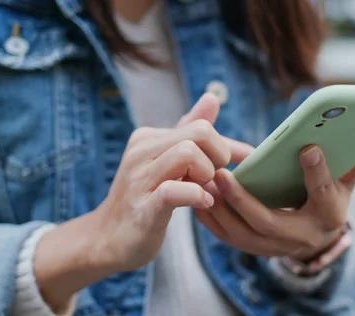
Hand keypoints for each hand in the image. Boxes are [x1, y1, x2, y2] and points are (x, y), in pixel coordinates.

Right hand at [32, 93, 253, 308]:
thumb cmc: (145, 198)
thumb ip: (188, 130)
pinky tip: (203, 203)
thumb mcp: (165, 160)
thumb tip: (212, 97)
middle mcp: (141, 152)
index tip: (247, 160)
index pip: (200, 126)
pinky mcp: (143, 208)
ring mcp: (139, 179)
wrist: (108, 238)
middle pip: (198, 133)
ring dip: (207, 174)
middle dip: (219, 155)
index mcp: (148, 138)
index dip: (228, 145)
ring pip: (188, 154)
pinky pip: (175, 191)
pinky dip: (196, 196)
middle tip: (215, 178)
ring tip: (205, 190)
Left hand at [197, 145, 354, 261]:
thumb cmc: (328, 200)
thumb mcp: (346, 182)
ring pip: (242, 234)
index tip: (307, 148)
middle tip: (222, 174)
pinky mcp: (254, 248)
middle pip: (269, 222)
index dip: (318, 172)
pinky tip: (198, 197)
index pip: (324, 194)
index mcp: (328, 215)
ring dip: (220, 209)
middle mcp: (301, 237)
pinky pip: (228, 237)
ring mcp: (275, 248)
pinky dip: (211, 219)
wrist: (314, 234)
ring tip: (204, 182)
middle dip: (243, 200)